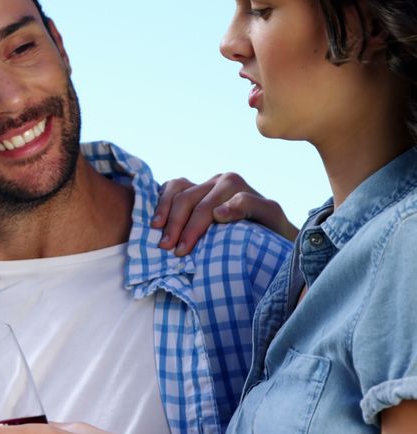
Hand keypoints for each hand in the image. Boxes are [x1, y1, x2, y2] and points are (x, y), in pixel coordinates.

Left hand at [152, 173, 297, 255]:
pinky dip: (231, 208)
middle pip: (187, 197)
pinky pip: (244, 201)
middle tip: (168, 248)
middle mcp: (223, 183)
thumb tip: (154, 229)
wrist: (280, 250)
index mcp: (206, 188)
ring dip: (193, 226)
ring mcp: (245, 191)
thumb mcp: (206, 232)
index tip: (154, 229)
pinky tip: (220, 218)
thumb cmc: (236, 242)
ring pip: (209, 201)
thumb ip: (184, 224)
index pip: (176, 187)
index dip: (162, 206)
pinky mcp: (267, 205)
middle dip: (174, 224)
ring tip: (184, 248)